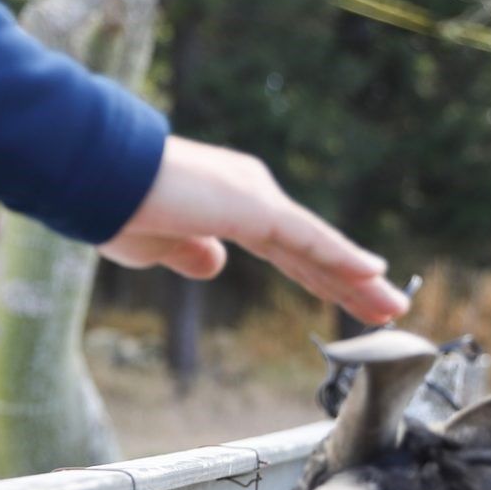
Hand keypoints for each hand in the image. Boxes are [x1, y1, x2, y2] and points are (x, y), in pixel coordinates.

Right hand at [99, 136, 408, 324]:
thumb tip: (214, 264)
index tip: (347, 298)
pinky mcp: (254, 207)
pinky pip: (306, 239)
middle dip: (350, 283)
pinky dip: (341, 257)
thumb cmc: (116, 207)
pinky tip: (372, 273)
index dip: (320, 276)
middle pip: (313, 251)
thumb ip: (190, 254)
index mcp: (231, 206)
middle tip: (388, 310)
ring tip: (394, 307)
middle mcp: (254, 196)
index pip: (289, 251)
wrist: (97, 179)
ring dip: (357, 279)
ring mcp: (257, 199)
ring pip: (318, 247)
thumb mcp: (156, 246)